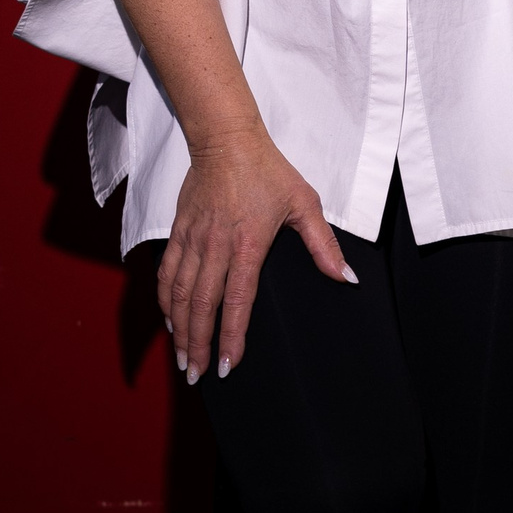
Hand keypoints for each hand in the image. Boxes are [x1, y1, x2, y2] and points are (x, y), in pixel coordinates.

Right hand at [158, 126, 353, 380]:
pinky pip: (167, 272)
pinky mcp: (179, 230)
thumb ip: (324, 246)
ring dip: (179, 328)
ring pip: (179, 293)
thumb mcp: (304, 204)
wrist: (225, 138)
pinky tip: (170, 319)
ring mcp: (193, 239)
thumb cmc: (267, 170)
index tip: (229, 365)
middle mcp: (215, 246)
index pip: (238, 300)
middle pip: (201, 305)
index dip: (231, 336)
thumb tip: (346, 278)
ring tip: (183, 357)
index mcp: (247, 244)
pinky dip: (166, 299)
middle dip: (198, 344)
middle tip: (197, 374)